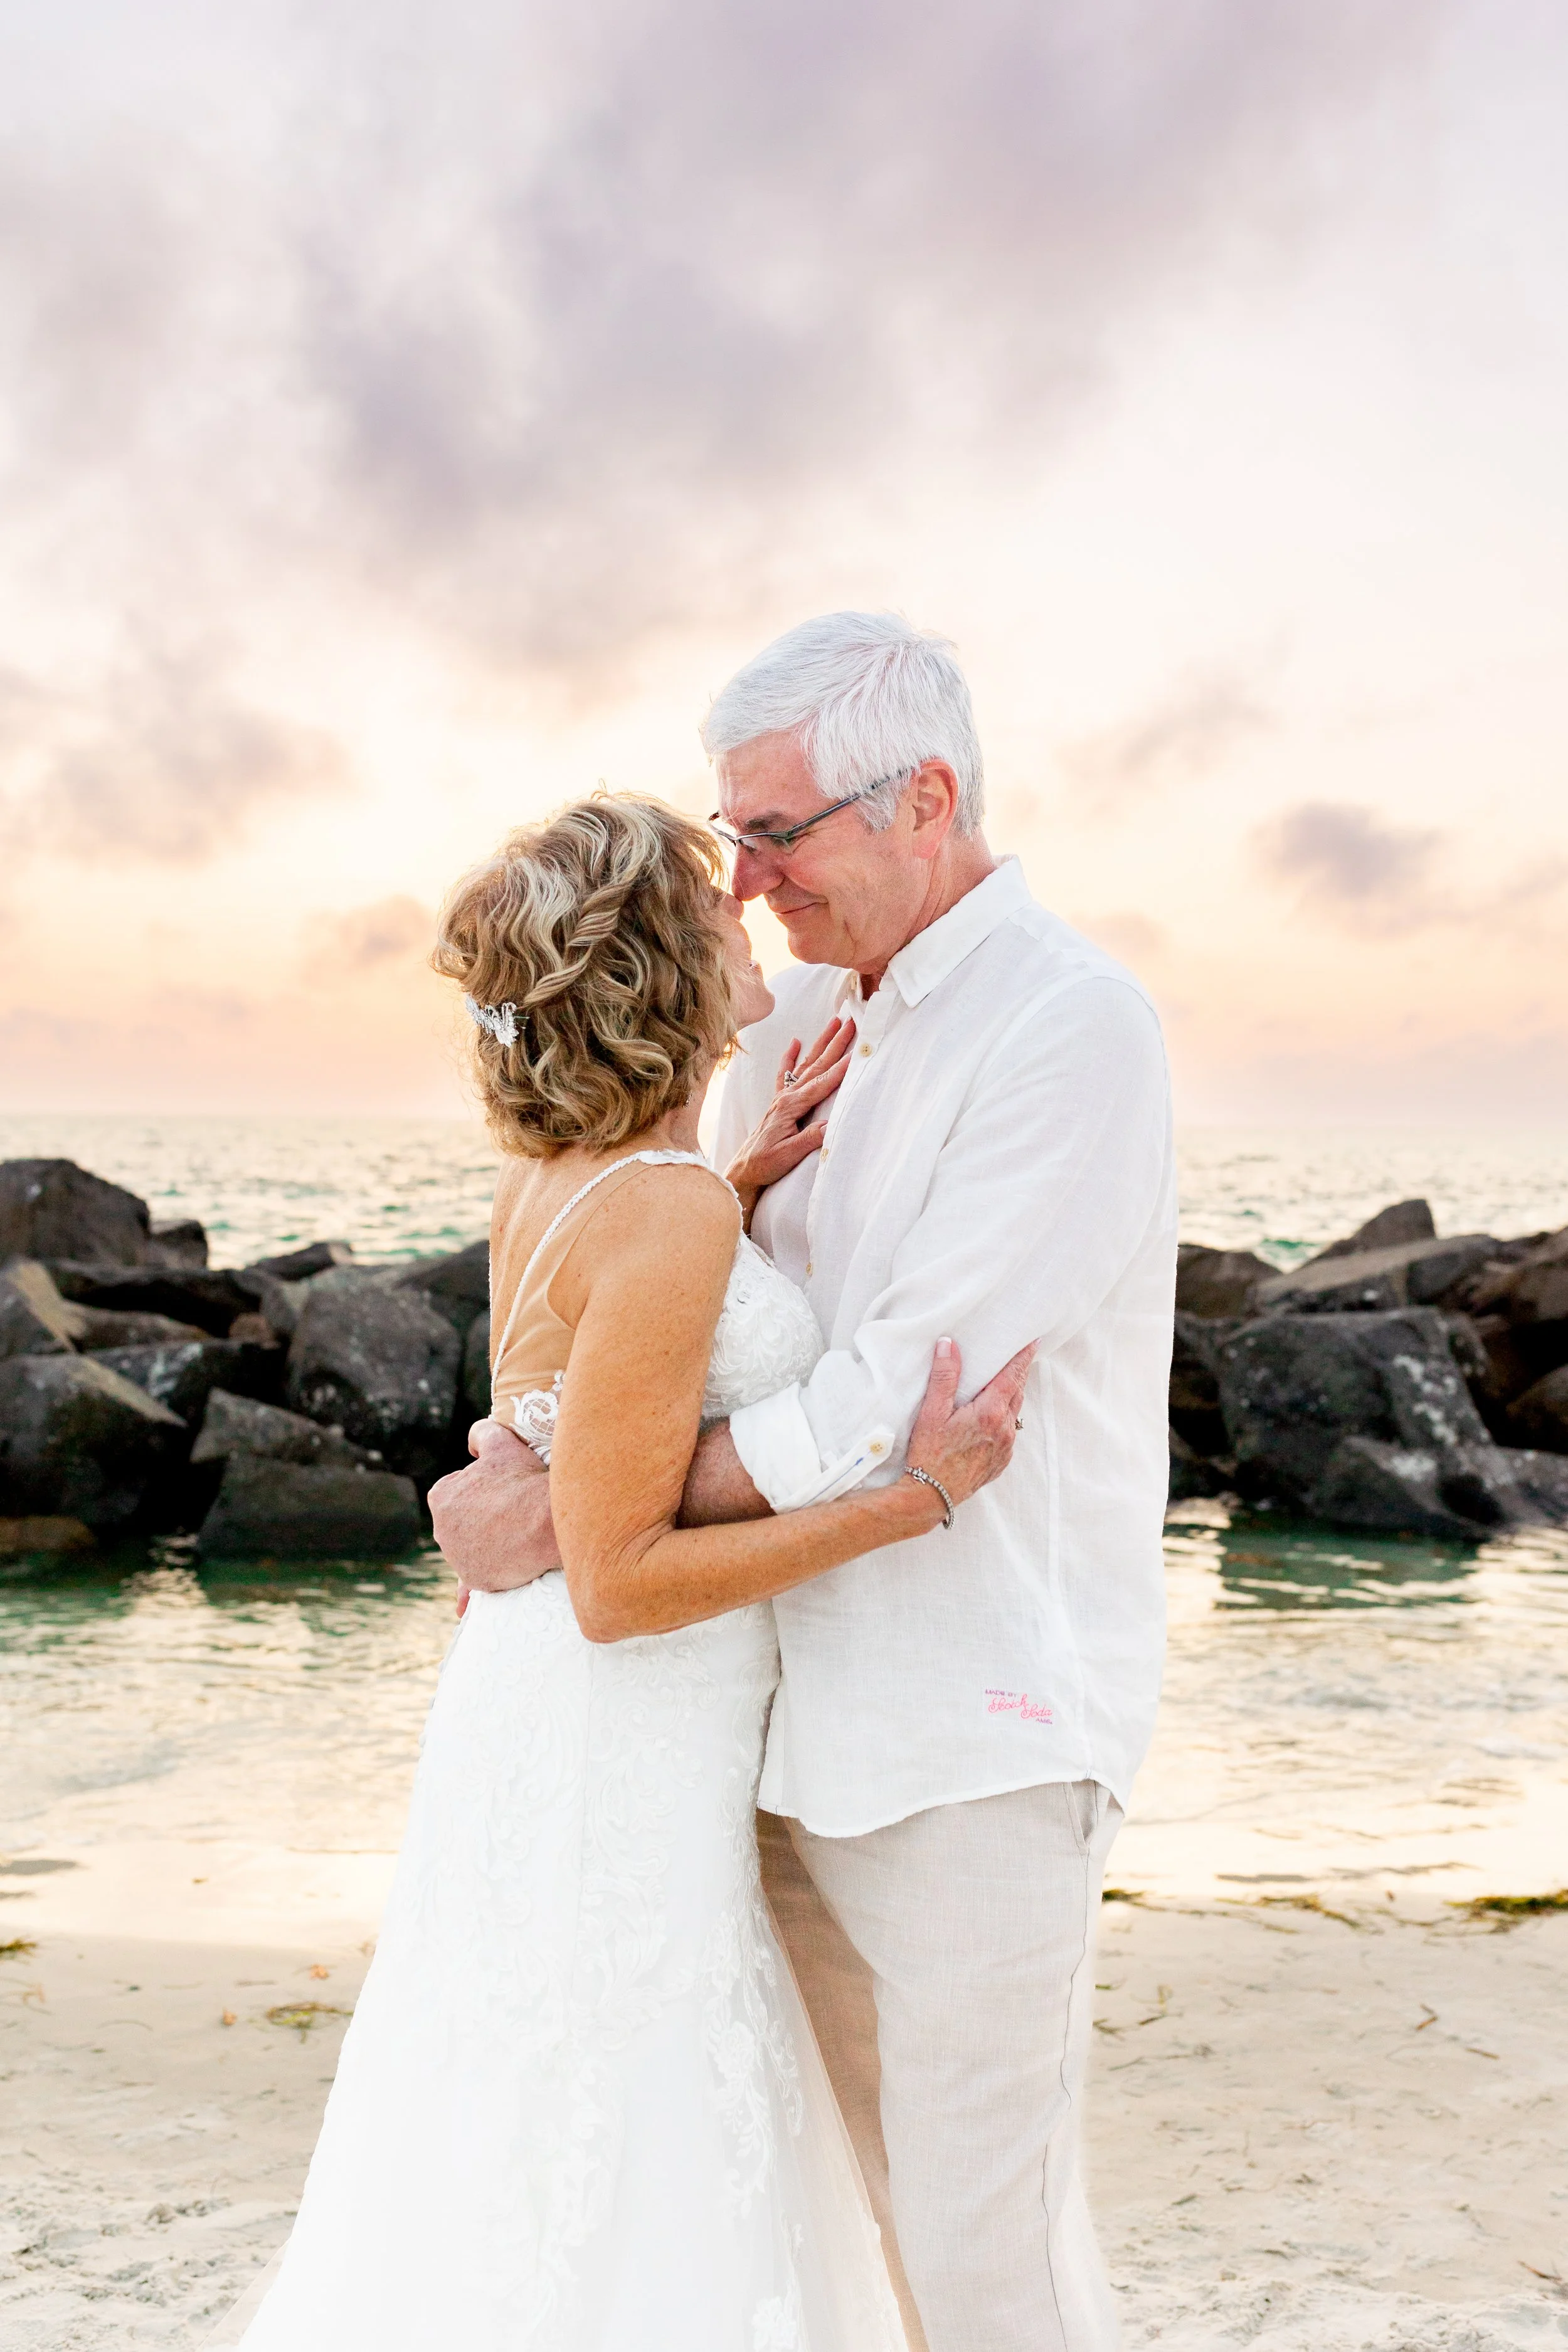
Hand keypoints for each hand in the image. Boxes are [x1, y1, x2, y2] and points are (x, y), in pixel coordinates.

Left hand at [428, 1418, 560, 1613]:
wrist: (548, 1521)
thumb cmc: (524, 1481)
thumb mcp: (503, 1444)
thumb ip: (482, 1434)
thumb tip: (472, 1441)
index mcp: (441, 1496)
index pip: (458, 1492)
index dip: (483, 1490)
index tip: (504, 1491)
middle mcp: (442, 1530)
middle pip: (464, 1524)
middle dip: (482, 1520)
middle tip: (513, 1514)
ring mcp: (458, 1558)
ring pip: (472, 1550)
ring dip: (486, 1547)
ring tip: (514, 1539)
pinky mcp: (476, 1580)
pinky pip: (475, 1582)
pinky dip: (471, 1591)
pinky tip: (465, 1605)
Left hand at [725, 1016, 854, 1223]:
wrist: (744, 1170)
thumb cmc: (766, 1164)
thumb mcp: (789, 1155)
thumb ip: (809, 1139)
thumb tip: (830, 1125)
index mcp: (791, 1107)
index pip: (822, 1083)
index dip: (841, 1068)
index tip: (858, 1052)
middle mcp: (786, 1097)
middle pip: (816, 1065)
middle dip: (835, 1043)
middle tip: (851, 1022)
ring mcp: (782, 1097)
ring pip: (805, 1064)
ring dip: (820, 1042)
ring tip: (834, 1022)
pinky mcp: (778, 1102)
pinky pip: (785, 1074)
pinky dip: (790, 1057)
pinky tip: (794, 1042)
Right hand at [905, 1338, 1037, 1514]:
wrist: (932, 1495)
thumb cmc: (929, 1454)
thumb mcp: (932, 1412)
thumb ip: (944, 1376)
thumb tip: (949, 1344)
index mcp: (990, 1412)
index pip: (1012, 1376)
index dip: (1023, 1357)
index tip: (1034, 1342)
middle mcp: (1004, 1429)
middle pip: (1017, 1392)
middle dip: (1018, 1374)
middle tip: (1019, 1357)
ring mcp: (1005, 1447)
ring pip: (1014, 1414)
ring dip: (1011, 1397)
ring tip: (1004, 1384)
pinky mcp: (1001, 1461)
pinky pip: (1008, 1434)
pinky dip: (1004, 1420)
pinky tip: (992, 1418)